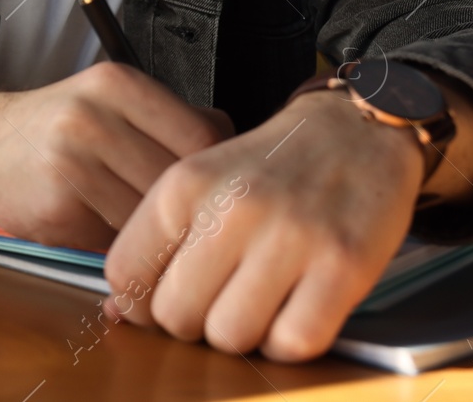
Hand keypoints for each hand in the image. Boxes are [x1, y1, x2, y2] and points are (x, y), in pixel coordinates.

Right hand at [0, 62, 232, 251]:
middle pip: (181, 179)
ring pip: (153, 215)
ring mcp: (73, 161)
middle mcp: (95, 115)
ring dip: (158, 232)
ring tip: (149, 230)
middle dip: (190, 207)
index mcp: (119, 83)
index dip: (218, 170)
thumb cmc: (57, 130)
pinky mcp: (57, 206)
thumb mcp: (111, 102)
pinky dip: (124, 245)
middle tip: (189, 221)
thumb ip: (171, 121)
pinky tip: (109, 232)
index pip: (205, 134)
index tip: (217, 189)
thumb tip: (243, 153)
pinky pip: (119, 239)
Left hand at [102, 86, 424, 361]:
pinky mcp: (344, 267)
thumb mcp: (198, 180)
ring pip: (230, 337)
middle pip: (176, 316)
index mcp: (183, 184)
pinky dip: (288, 341)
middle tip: (216, 301)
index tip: (162, 298)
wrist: (356, 130)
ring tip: (257, 303)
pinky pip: (293, 341)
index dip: (139, 302)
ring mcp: (290, 238)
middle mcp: (231, 209)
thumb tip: (117, 312)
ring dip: (242, 333)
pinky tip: (293, 311)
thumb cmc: (268, 167)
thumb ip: (157, 240)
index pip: (125, 272)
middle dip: (192, 323)